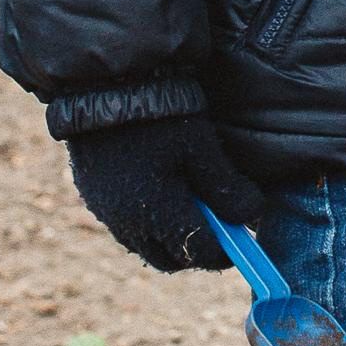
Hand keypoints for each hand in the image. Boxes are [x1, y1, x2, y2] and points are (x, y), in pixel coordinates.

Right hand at [64, 110, 261, 272]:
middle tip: (218, 224)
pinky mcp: (94, 197)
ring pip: (146, 245)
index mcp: (157, 216)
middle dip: (198, 250)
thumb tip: (251, 217)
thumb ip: (227, 190)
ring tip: (190, 202)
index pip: (201, 255)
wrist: (104, 86)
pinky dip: (148, 221)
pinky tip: (161, 189)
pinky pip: (126, 226)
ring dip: (171, 236)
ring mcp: (106, 213)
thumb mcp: (201, 149)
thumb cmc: (160, 116)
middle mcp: (127, 224)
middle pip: (171, 259)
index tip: (242, 237)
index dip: (228, 251)